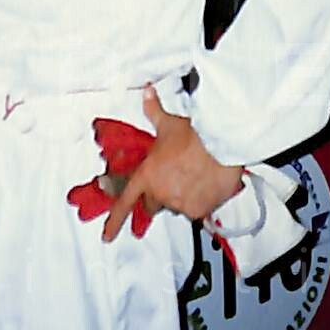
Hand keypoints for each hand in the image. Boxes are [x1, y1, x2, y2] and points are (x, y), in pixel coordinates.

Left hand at [102, 86, 245, 242]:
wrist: (222, 144)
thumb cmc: (194, 135)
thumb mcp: (168, 122)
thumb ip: (153, 111)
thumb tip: (147, 94)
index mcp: (147, 175)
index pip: (125, 202)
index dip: (114, 222)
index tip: (107, 236)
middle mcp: (161, 193)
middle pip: (152, 204)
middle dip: (158, 194)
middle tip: (172, 179)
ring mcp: (179, 204)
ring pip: (176, 206)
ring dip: (180, 196)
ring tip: (194, 176)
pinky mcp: (199, 210)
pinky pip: (196, 211)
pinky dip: (200, 201)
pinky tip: (206, 184)